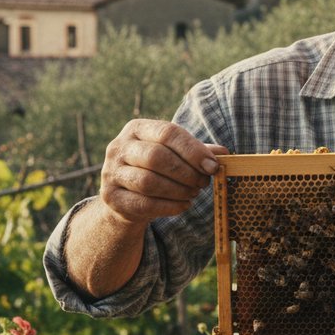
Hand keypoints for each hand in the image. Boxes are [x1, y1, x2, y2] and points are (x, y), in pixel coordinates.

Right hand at [99, 119, 228, 224]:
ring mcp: (111, 172)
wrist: (126, 198)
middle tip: (203, 183)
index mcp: (137, 129)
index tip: (213, 166)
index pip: (167, 133)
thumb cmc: (157, 169)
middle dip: (186, 172)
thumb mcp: (175, 155)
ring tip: (193, 193)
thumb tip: (224, 153)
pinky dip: (170, 206)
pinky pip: (144, 203)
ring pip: (149, 182)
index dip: (193, 150)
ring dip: (179, 190)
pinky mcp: (111, 197)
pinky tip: (184, 205)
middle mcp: (119, 147)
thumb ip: (198, 151)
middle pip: (156, 157)